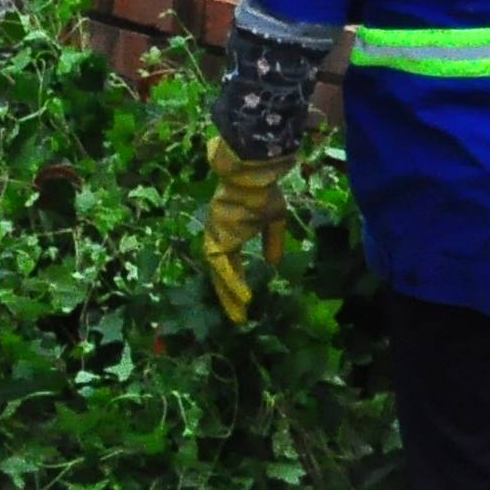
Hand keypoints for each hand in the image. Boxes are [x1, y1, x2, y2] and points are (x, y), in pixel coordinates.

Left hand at [199, 137, 295, 324]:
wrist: (252, 173)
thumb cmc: (263, 192)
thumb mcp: (274, 219)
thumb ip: (272, 241)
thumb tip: (273, 264)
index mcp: (230, 232)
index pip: (231, 264)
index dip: (236, 282)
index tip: (245, 301)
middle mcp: (219, 236)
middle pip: (221, 272)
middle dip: (228, 295)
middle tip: (238, 317)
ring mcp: (216, 236)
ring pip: (218, 272)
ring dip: (228, 293)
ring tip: (239, 313)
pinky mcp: (218, 235)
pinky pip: (223, 265)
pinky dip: (231, 281)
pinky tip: (243, 297)